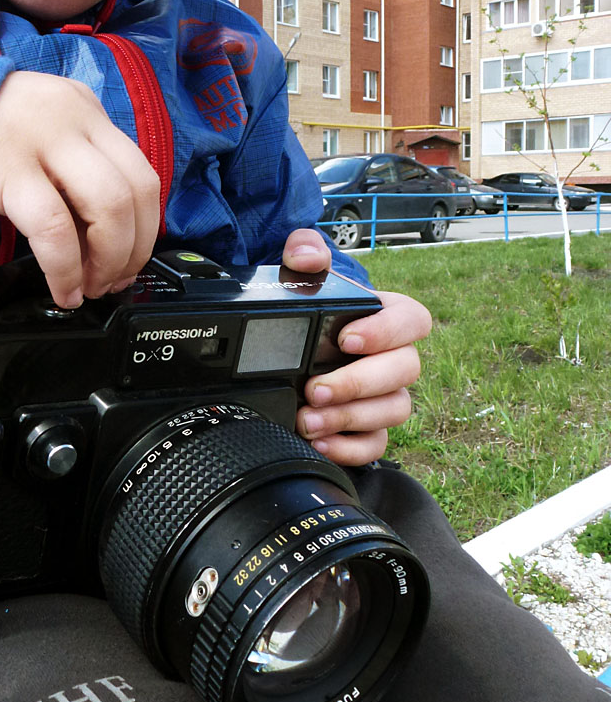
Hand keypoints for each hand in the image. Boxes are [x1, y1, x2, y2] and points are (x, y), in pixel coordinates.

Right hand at [0, 71, 160, 307]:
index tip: (131, 261)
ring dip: (107, 260)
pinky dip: (65, 268)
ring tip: (87, 286)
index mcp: (88, 111)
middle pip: (135, 191)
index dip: (146, 229)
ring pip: (107, 207)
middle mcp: (75, 120)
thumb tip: (105, 246)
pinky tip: (61, 288)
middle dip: (132, 249)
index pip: (142, 174)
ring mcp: (44, 141)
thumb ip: (75, 175)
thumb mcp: (42, 136)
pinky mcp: (8, 168)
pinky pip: (53, 227)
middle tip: (112, 280)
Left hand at [280, 231, 431, 466]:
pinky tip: (319, 442)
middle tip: (315, 388)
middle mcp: (392, 359)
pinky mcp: (368, 430)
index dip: (387, 331)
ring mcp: (384, 397)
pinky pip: (375, 447)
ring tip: (308, 419)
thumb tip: (305, 256)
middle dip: (359, 383)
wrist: (289, 350)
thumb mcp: (300, 275)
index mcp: (386, 317)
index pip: (413, 320)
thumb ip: (304, 253)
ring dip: (350, 417)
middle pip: (405, 371)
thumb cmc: (309, 311)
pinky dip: (349, 449)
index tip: (347, 339)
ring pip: (394, 411)